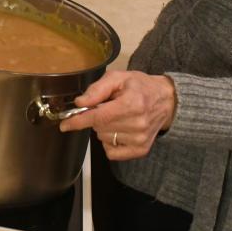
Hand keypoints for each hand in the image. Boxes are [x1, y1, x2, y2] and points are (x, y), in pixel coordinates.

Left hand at [59, 70, 176, 160]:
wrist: (167, 100)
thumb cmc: (140, 86)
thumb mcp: (119, 78)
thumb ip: (98, 89)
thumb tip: (80, 103)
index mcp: (131, 104)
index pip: (98, 117)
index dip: (78, 121)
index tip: (65, 125)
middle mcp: (137, 124)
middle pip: (99, 128)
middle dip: (96, 117)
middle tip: (109, 107)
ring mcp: (140, 139)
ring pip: (104, 139)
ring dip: (104, 129)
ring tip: (118, 117)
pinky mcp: (141, 150)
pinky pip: (112, 152)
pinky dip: (110, 142)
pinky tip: (120, 130)